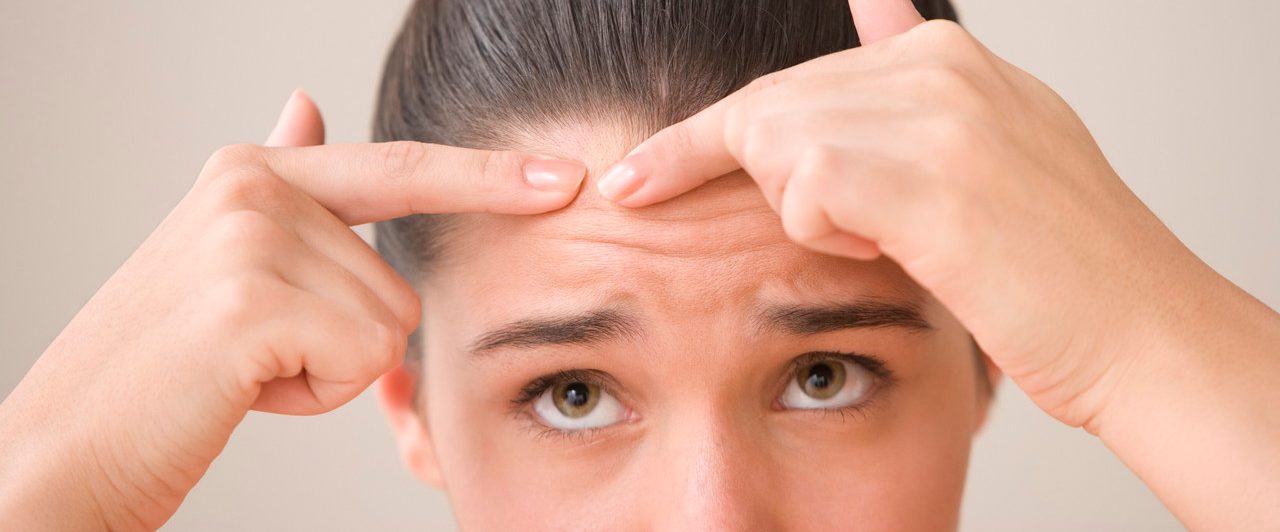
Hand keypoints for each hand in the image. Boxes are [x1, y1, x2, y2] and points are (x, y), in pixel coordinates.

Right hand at [0, 90, 586, 529]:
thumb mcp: (221, 254)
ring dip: (328, 369)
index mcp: (253, 172)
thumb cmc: (165, 365)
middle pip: (397, 281)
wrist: (69, 445)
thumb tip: (307, 102)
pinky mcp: (254, 301)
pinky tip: (245, 387)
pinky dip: (317, 395)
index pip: (399, 168)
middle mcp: (253, 188)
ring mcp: (250, 239)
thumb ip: (284, 186)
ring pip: (387, 325)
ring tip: (246, 368)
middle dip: (346, 338)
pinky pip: (363, 357)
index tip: (565, 179)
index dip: (488, 176)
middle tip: (254, 354)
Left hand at [596, 1, 1279, 527]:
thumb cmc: (1056, 259)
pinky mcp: (920, 176)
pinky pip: (803, 191)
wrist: (1137, 329)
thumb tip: (872, 1)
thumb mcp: (994, 139)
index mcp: (946, 57)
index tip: (634, 176)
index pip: (791, 83)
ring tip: (901, 237)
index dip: (705, 139)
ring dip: (811, 213)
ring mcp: (929, 115)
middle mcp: (935, 69)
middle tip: (798, 224)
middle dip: (750, 180)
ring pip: (776, 147)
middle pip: (767, 113)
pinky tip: (903, 245)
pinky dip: (830, 234)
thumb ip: (915, 81)